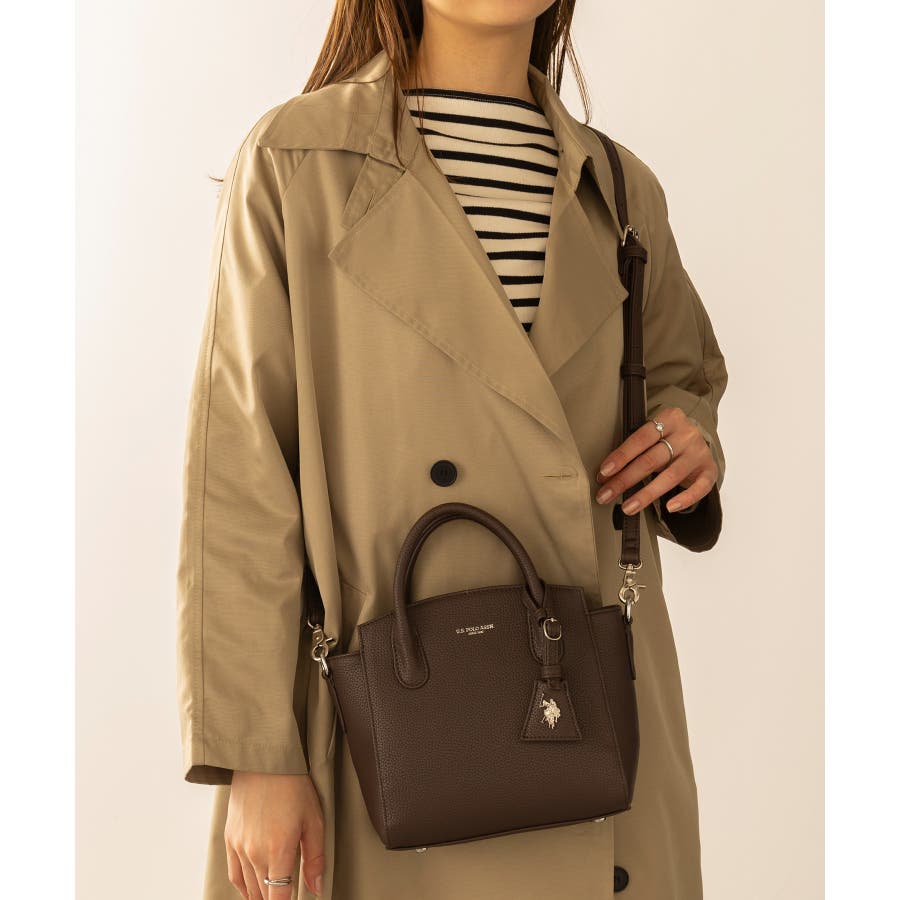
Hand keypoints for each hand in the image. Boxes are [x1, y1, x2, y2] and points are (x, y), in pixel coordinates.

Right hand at [225, 771, 325, 898]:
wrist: (264, 761)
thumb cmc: (293, 786)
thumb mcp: (314, 820)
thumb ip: (315, 858)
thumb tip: (316, 887)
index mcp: (278, 850)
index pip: (278, 897)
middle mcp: (255, 852)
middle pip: (263, 894)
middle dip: (275, 898)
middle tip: (286, 896)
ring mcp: (239, 846)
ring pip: (248, 887)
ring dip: (260, 896)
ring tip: (271, 897)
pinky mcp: (230, 838)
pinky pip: (234, 874)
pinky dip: (243, 887)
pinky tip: (252, 890)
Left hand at [594, 406, 717, 514]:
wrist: (700, 438)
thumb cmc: (668, 438)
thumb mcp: (654, 434)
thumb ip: (636, 447)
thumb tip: (606, 473)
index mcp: (670, 418)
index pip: (640, 438)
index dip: (621, 457)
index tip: (604, 472)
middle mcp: (686, 434)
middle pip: (651, 459)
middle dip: (625, 479)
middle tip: (605, 494)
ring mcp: (699, 452)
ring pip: (670, 476)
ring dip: (646, 494)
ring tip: (628, 507)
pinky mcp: (710, 470)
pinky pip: (700, 487)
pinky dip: (685, 498)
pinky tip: (669, 507)